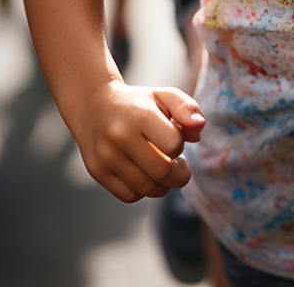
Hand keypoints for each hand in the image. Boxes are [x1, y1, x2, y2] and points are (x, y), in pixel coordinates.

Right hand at [70, 81, 205, 203]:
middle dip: (179, 174)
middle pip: (162, 172)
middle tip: (179, 165)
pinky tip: (144, 174)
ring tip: (162, 168)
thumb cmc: (137, 103)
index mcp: (140, 115)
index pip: (174, 145)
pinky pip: (130, 196)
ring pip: (147, 188)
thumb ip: (187, 108)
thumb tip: (200, 128)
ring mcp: (106, 156)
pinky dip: (143, 190)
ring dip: (163, 185)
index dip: (180, 145)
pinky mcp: (97, 172)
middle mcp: (120, 136)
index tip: (175, 139)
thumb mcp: (164, 96)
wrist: (94, 105)